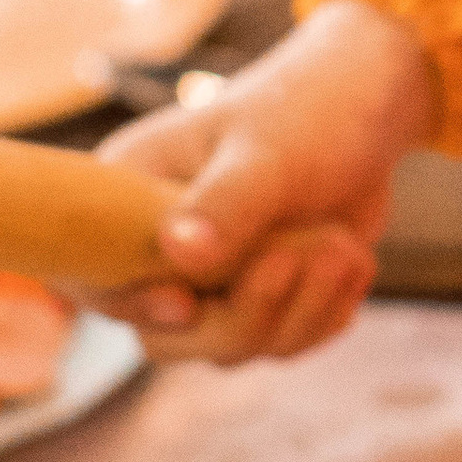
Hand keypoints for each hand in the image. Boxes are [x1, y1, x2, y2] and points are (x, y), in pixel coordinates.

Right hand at [98, 0, 438, 364]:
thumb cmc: (304, 112)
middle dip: (250, 314)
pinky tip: (351, 263)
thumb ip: (225, 204)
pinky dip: (321, 317)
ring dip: (302, 310)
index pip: (94, 279)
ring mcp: (206, 281)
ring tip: (343, 246)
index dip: (136, 305)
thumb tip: (180, 252)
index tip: (189, 302)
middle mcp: (157, 247)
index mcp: (129, 195)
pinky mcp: (252, 300)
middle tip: (316, 257)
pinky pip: (275, 345)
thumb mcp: (266, 155)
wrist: (367, 115)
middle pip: (168, 339)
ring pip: (230, 348)